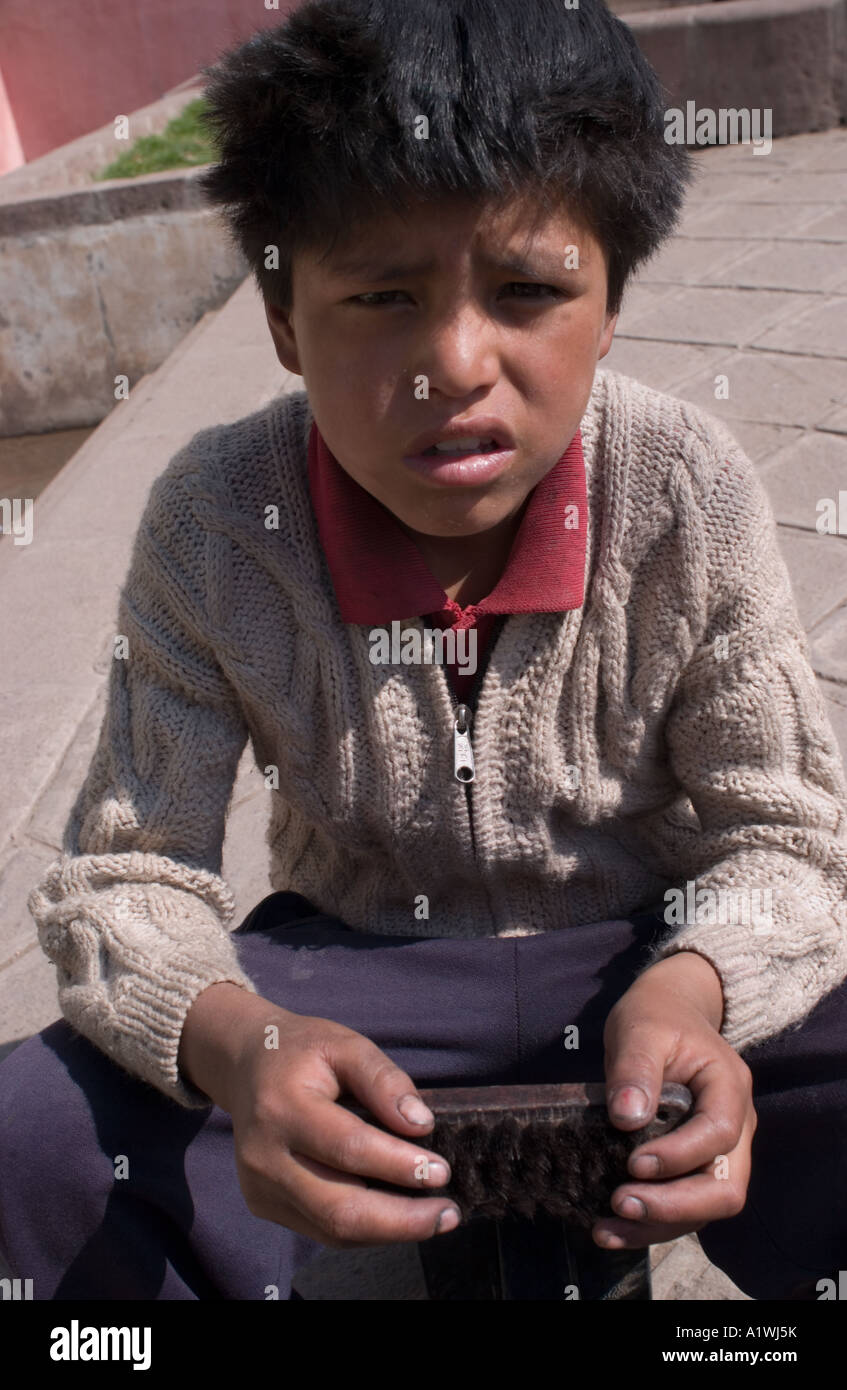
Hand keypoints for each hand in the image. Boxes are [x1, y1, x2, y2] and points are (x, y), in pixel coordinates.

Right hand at [178, 982, 459, 1247]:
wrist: (246, 1065)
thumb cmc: (303, 1052)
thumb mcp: (346, 1045)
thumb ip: (384, 1079)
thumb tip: (421, 1124)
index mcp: (282, 1108)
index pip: (348, 1148)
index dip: (398, 1165)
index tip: (442, 1171)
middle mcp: (263, 1156)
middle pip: (339, 1208)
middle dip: (401, 1220)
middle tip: (448, 1214)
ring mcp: (259, 1186)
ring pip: (332, 1229)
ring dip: (389, 1231)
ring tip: (434, 1219)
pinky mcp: (263, 1204)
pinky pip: (321, 1230)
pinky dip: (365, 1229)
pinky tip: (397, 1216)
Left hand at [594, 951, 756, 1249]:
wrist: (669, 1013)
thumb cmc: (657, 1016)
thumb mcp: (641, 1029)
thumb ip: (635, 1069)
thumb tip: (627, 1119)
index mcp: (729, 1087)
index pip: (718, 1135)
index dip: (678, 1156)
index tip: (632, 1162)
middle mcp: (736, 1125)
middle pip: (725, 1187)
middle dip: (674, 1206)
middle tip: (620, 1204)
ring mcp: (720, 1150)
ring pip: (705, 1207)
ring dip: (658, 1225)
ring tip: (605, 1229)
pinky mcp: (695, 1165)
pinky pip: (684, 1204)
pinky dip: (651, 1222)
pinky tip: (610, 1228)